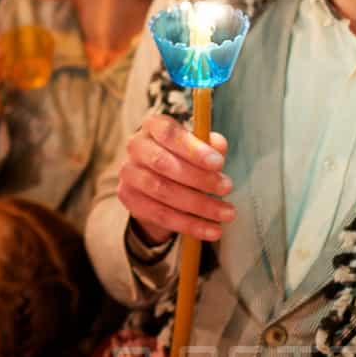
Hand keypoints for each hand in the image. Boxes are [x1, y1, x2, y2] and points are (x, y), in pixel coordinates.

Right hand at [114, 112, 233, 243]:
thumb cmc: (182, 156)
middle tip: (227, 188)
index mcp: (153, 126)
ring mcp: (129, 173)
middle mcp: (136, 146)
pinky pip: (160, 215)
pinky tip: (212, 230)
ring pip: (162, 191)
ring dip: (198, 204)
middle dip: (199, 178)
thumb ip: (209, 145)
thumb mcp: (198, 146)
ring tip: (226, 212)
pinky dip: (189, 225)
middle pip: (163, 163)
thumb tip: (218, 147)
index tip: (219, 163)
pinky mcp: (128, 198)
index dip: (193, 149)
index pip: (169, 134)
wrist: (155, 179)